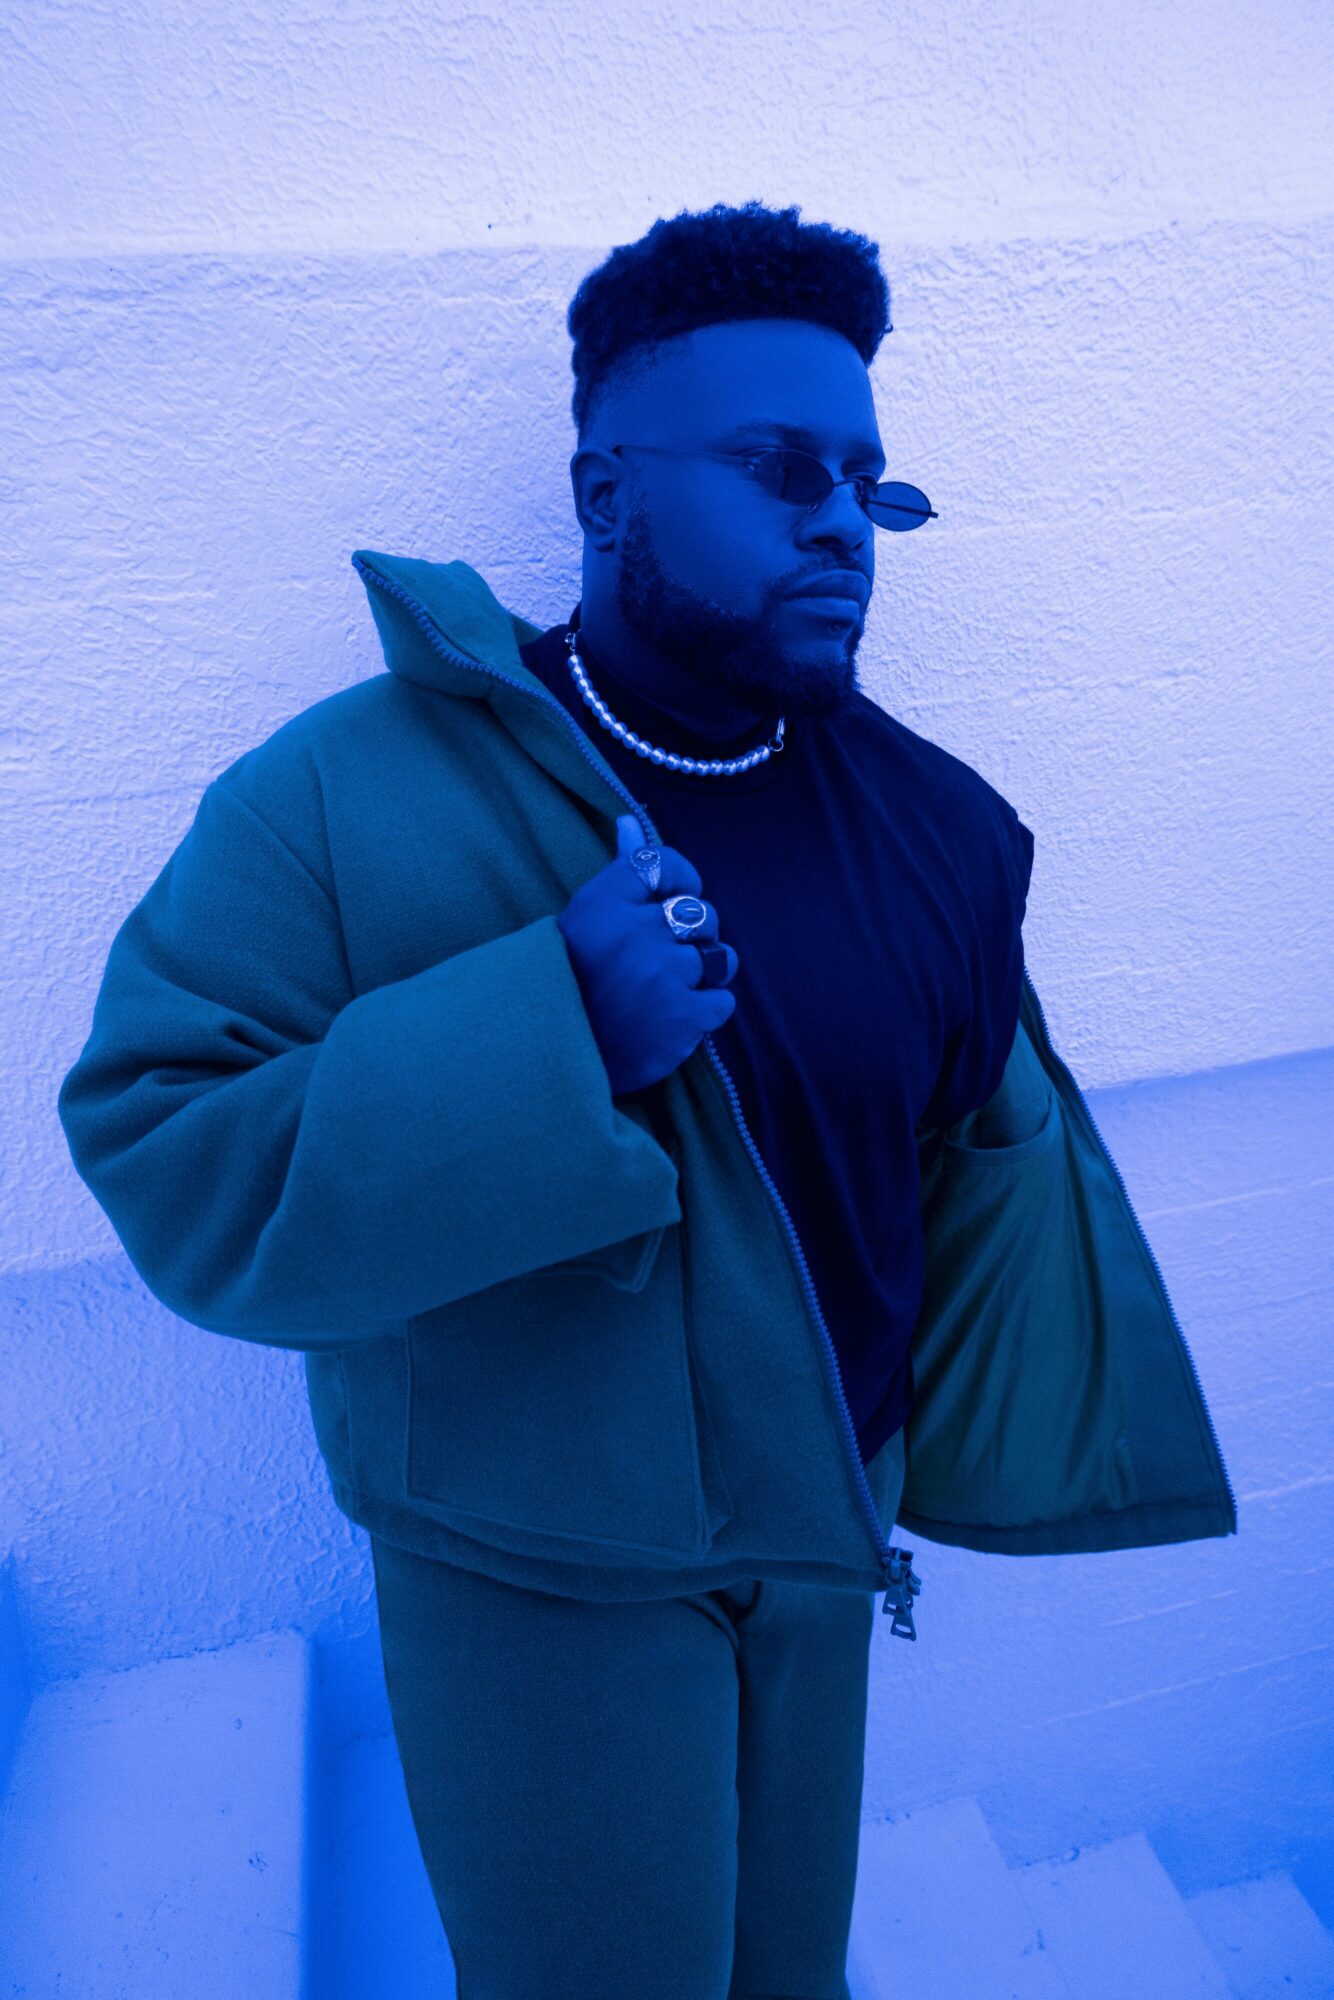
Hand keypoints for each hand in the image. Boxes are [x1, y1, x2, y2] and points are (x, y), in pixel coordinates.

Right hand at [557, 814, 740, 1095]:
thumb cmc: (571, 982)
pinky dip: (705, 1013)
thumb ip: (619, 872)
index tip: (667, 907)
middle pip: (703, 914)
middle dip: (691, 938)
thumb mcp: (585, 920)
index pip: (667, 864)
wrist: (552, 1057)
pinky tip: (673, 1020)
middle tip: (659, 964)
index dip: (680, 884)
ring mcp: (663, 975)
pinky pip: (723, 1001)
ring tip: (669, 992)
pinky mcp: (683, 1018)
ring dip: (703, 975)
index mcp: (606, 903)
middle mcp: (636, 933)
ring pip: (720, 958)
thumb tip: (630, 822)